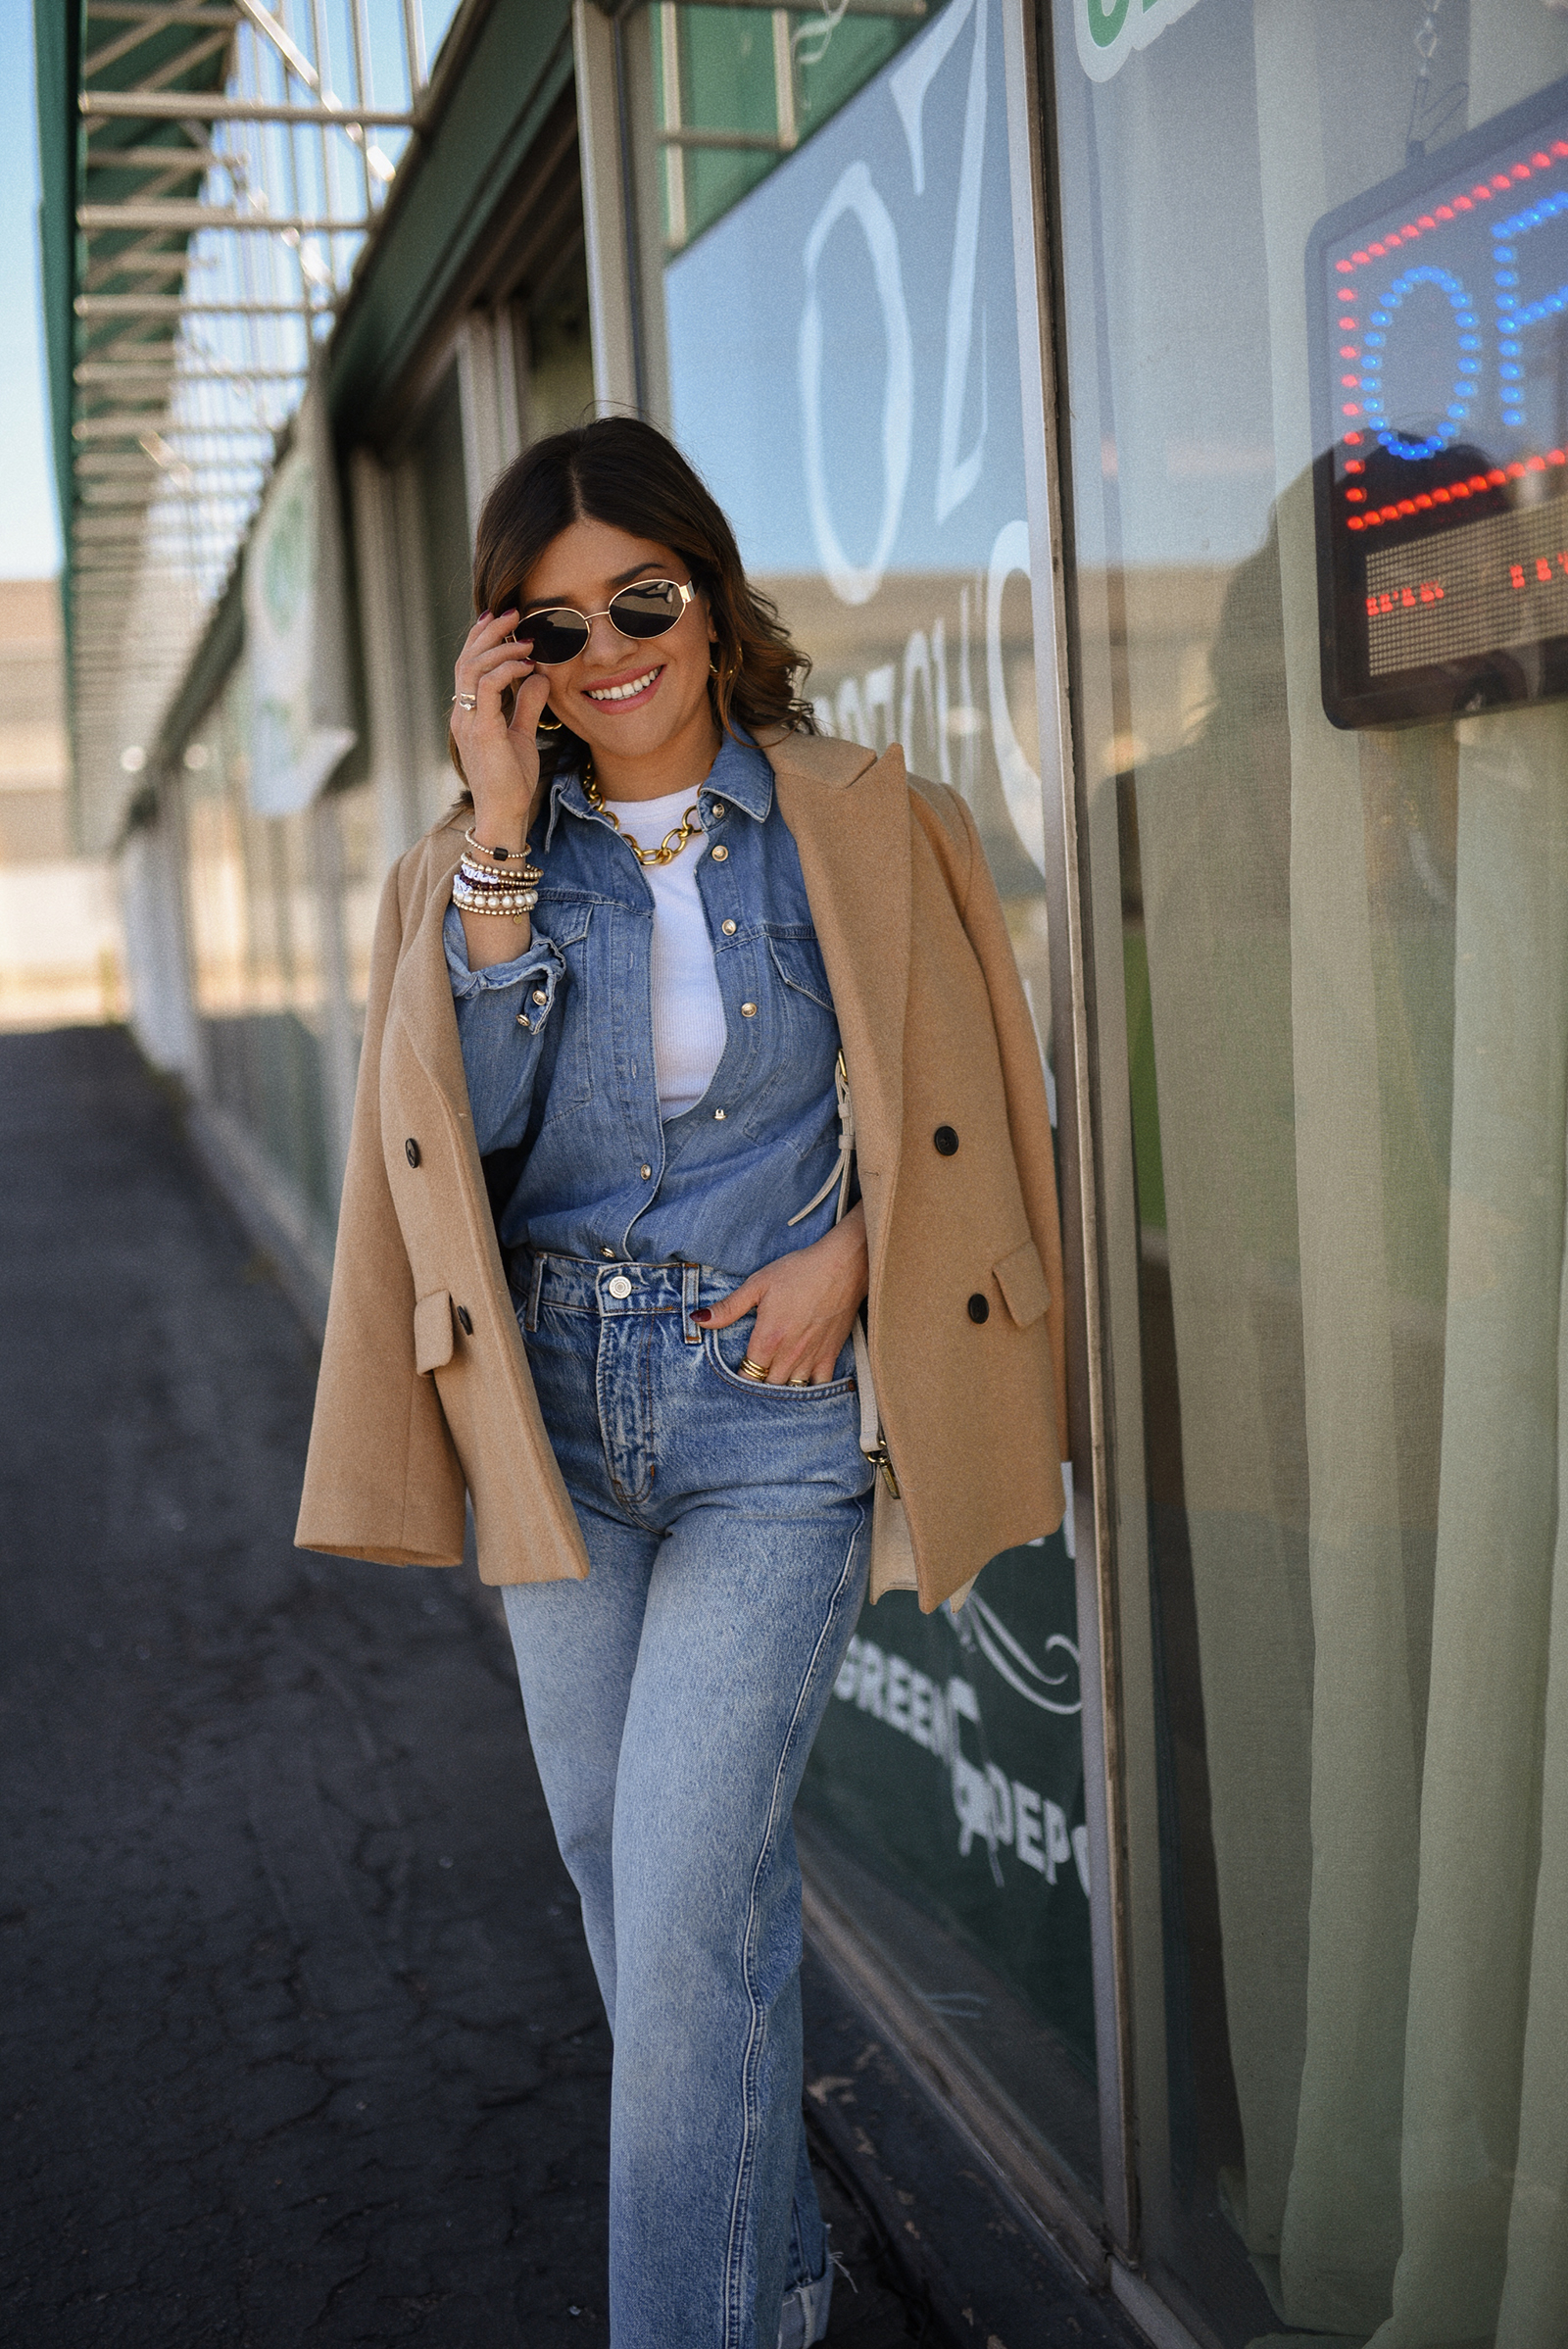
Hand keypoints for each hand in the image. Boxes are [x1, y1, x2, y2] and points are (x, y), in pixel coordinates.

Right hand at [451, 609, 553, 850]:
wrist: (505, 815)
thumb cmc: (511, 781)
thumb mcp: (523, 734)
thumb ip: (527, 705)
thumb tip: (539, 676)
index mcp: (468, 713)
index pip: (468, 665)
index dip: (482, 638)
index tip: (504, 619)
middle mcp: (462, 714)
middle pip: (466, 658)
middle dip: (489, 631)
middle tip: (514, 613)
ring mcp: (468, 722)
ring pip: (472, 667)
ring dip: (500, 646)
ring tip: (525, 637)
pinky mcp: (482, 731)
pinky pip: (487, 687)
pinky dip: (507, 669)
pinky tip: (527, 665)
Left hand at [698, 1205, 868, 1384]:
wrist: (842, 1265)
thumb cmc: (799, 1271)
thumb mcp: (758, 1284)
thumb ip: (728, 1307)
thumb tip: (698, 1320)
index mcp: (768, 1339)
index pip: (747, 1374)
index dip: (740, 1376)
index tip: (737, 1372)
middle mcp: (789, 1354)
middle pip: (768, 1386)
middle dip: (759, 1384)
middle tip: (753, 1378)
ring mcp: (812, 1357)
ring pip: (792, 1390)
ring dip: (781, 1389)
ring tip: (773, 1383)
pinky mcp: (831, 1354)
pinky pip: (820, 1385)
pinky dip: (810, 1389)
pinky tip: (802, 1384)